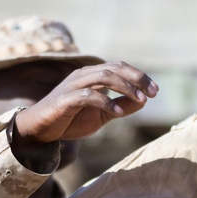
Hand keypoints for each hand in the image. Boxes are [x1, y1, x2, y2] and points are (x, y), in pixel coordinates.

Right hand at [13, 62, 157, 144]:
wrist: (41, 130)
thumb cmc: (70, 120)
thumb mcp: (101, 115)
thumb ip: (120, 106)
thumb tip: (143, 101)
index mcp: (91, 75)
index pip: (119, 67)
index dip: (139, 76)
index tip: (155, 90)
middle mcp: (83, 75)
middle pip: (113, 68)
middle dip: (136, 78)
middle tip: (152, 92)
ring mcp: (72, 85)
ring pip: (103, 76)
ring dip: (124, 87)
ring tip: (140, 100)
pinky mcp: (64, 99)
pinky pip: (87, 95)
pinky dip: (105, 101)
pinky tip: (118, 113)